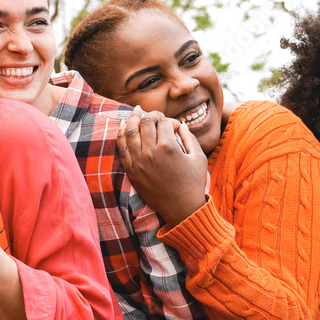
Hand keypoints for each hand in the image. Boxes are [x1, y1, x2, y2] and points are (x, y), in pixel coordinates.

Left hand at [117, 106, 208, 225]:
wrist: (181, 208)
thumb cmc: (193, 182)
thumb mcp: (198, 157)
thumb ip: (189, 137)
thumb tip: (180, 124)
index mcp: (168, 147)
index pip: (164, 122)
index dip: (170, 120)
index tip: (174, 126)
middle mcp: (150, 152)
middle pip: (145, 123)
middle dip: (150, 114)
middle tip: (154, 114)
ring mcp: (138, 161)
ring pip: (130, 132)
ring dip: (132, 118)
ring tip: (136, 111)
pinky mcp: (131, 170)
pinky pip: (122, 147)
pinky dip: (121, 133)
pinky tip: (123, 124)